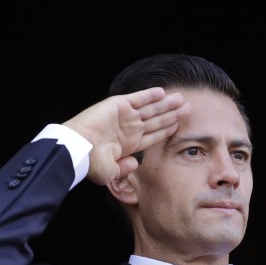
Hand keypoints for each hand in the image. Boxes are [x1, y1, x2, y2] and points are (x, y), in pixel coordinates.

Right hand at [63, 87, 189, 184]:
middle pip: (156, 120)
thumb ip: (124, 169)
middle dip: (172, 115)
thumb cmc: (90, 162)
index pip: (153, 135)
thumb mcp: (110, 172)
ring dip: (166, 104)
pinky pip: (138, 98)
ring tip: (182, 99)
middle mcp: (128, 128)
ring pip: (151, 108)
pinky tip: (162, 92)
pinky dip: (149, 95)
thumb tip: (134, 164)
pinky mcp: (118, 105)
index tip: (179, 126)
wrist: (77, 148)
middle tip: (188, 109)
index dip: (167, 130)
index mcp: (128, 144)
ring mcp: (124, 116)